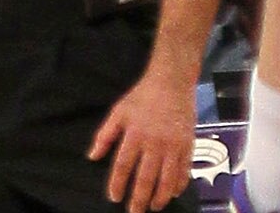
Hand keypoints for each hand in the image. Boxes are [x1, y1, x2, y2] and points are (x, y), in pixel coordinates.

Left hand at [88, 61, 195, 211]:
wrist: (172, 80)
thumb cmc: (144, 95)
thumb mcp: (119, 111)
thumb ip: (105, 135)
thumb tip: (92, 156)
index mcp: (135, 134)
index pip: (123, 166)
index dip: (118, 184)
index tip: (115, 197)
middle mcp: (154, 142)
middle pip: (145, 177)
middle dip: (139, 199)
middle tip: (135, 212)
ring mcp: (173, 144)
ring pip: (167, 178)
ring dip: (160, 197)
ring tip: (154, 207)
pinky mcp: (187, 143)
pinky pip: (184, 169)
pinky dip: (180, 184)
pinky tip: (174, 193)